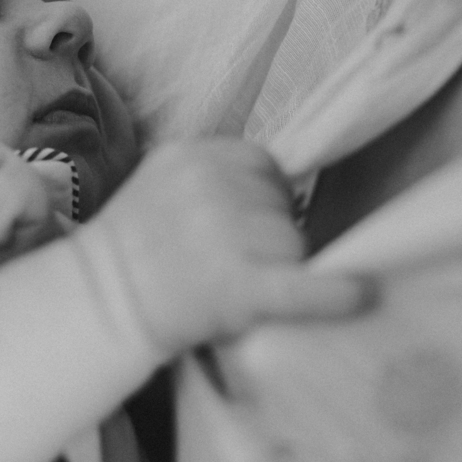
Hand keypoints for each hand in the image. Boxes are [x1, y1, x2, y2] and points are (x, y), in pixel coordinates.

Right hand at [67, 139, 374, 355]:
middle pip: (279, 204)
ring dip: (278, 267)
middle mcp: (210, 186)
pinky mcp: (239, 287)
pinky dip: (336, 294)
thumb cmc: (132, 250)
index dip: (262, 198)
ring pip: (291, 243)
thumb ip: (214, 174)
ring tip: (231, 287)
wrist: (96, 306)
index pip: (263, 165)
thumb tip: (284, 186)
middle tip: (225, 263)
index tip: (244, 225)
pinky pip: (304, 287)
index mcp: (192, 155)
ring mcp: (225, 235)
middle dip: (268, 233)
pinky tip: (364, 295)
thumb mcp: (163, 182)